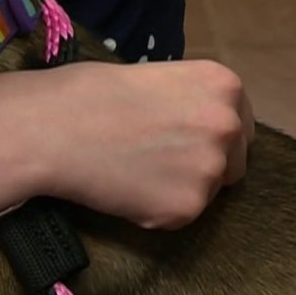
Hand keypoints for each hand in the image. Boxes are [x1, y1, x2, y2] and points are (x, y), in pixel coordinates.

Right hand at [30, 59, 254, 229]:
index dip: (211, 137)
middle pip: (234, 163)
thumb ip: (187, 103)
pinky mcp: (187, 207)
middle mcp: (228, 126)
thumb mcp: (156, 78)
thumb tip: (190, 129)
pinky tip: (124, 189)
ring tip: (132, 173)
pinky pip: (177, 216)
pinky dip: (154, 211)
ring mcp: (211, 169)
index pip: (240, 126)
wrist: (55, 127)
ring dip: (178, 190)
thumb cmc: (91, 93)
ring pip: (206, 193)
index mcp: (224, 86)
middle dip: (202, 166)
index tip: (184, 143)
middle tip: (157, 163)